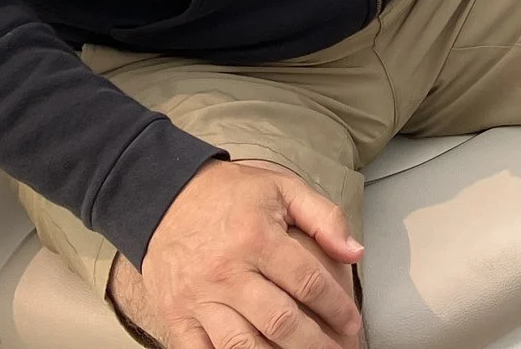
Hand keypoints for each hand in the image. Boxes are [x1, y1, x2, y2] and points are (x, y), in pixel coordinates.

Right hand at [113, 158, 364, 348]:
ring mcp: (198, 299)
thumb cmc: (230, 194)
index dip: (336, 307)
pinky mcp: (175, 316)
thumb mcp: (283, 188)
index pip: (307, 281)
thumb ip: (324, 218)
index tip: (353, 322)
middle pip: (279, 321)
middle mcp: (227, 272)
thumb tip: (356, 252)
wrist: (164, 197)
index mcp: (256, 238)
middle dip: (315, 343)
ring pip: (241, 346)